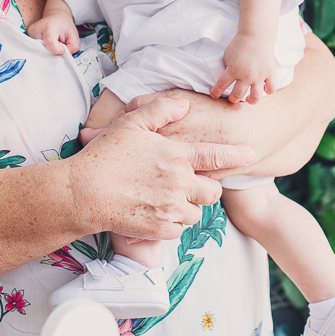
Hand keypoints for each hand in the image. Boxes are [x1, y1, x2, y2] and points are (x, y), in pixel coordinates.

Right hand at [29, 11, 78, 54]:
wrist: (55, 17)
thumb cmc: (64, 26)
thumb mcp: (73, 35)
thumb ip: (73, 47)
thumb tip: (64, 55)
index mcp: (48, 26)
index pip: (50, 42)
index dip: (58, 49)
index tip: (63, 48)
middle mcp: (35, 30)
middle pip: (43, 50)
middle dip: (52, 52)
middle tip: (57, 46)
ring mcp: (29, 34)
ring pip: (38, 51)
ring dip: (47, 51)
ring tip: (51, 44)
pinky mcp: (26, 38)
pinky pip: (34, 50)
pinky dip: (42, 50)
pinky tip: (46, 45)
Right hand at [68, 94, 253, 240]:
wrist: (83, 193)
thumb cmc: (105, 155)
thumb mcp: (131, 123)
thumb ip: (161, 111)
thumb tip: (183, 104)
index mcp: (176, 156)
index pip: (216, 156)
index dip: (236, 154)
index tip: (250, 153)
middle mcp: (178, 183)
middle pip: (212, 193)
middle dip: (206, 189)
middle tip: (190, 184)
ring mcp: (170, 208)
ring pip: (196, 213)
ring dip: (188, 207)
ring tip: (169, 199)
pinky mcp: (159, 229)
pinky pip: (179, 230)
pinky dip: (173, 224)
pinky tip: (158, 213)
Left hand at [210, 33, 275, 103]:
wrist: (256, 34)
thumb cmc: (240, 44)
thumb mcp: (227, 55)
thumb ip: (226, 68)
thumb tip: (226, 80)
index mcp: (233, 70)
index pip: (221, 86)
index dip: (216, 93)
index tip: (215, 95)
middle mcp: (246, 75)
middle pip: (237, 95)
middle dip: (232, 99)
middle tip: (232, 97)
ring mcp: (259, 76)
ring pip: (255, 97)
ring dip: (250, 100)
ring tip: (248, 98)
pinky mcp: (270, 73)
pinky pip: (271, 88)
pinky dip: (268, 91)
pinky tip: (263, 88)